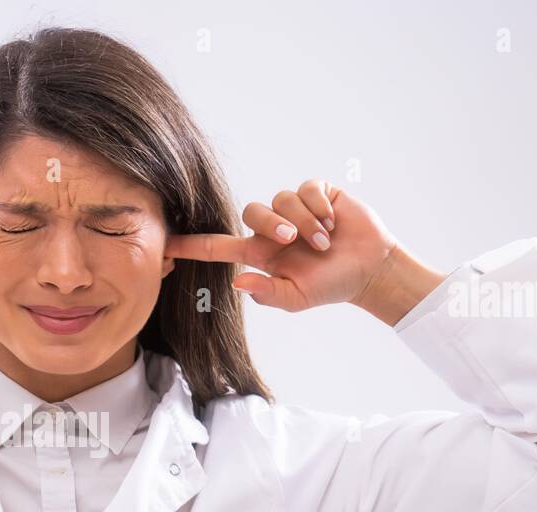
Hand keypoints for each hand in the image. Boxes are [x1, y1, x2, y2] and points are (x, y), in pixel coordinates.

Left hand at [165, 180, 441, 322]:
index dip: (193, 245)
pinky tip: (332, 222)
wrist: (369, 269)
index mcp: (261, 253)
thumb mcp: (296, 299)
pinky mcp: (317, 193)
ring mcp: (294, 208)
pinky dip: (318, 206)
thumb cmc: (330, 286)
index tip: (167, 244)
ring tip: (324, 241)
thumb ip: (267, 293)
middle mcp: (273, 228)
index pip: (218, 247)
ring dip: (303, 220)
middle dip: (271, 224)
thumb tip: (238, 282)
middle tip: (294, 241)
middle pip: (251, 213)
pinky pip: (306, 188)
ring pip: (281, 200)